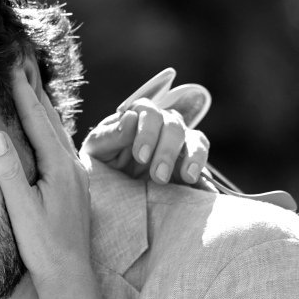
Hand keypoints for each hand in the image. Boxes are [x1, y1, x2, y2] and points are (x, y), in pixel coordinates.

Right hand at [0, 69, 90, 285]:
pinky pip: (58, 145)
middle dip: (35, 88)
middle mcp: (71, 166)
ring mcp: (74, 175)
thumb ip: (9, 171)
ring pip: (57, 131)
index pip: (37, 120)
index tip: (12, 64)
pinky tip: (43, 128)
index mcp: (59, 167)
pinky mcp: (72, 185)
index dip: (22, 91)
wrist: (70, 276)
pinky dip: (47, 127)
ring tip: (31, 84)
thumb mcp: (22, 210)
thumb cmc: (43, 246)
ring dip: (42, 106)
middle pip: (51, 119)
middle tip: (22, 61)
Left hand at [82, 69, 210, 184]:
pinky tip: (196, 180)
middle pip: (174, 126)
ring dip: (191, 157)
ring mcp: (178, 141)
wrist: (111, 186)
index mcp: (138, 115)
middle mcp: (162, 123)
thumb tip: (131, 118)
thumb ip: (111, 135)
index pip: (150, 112)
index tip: (141, 156)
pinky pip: (201, 156)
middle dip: (167, 151)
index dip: (147, 133)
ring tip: (187, 177)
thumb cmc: (101, 160)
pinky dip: (201, 165)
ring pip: (194, 138)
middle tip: (158, 176)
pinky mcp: (189, 159)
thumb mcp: (97, 149)